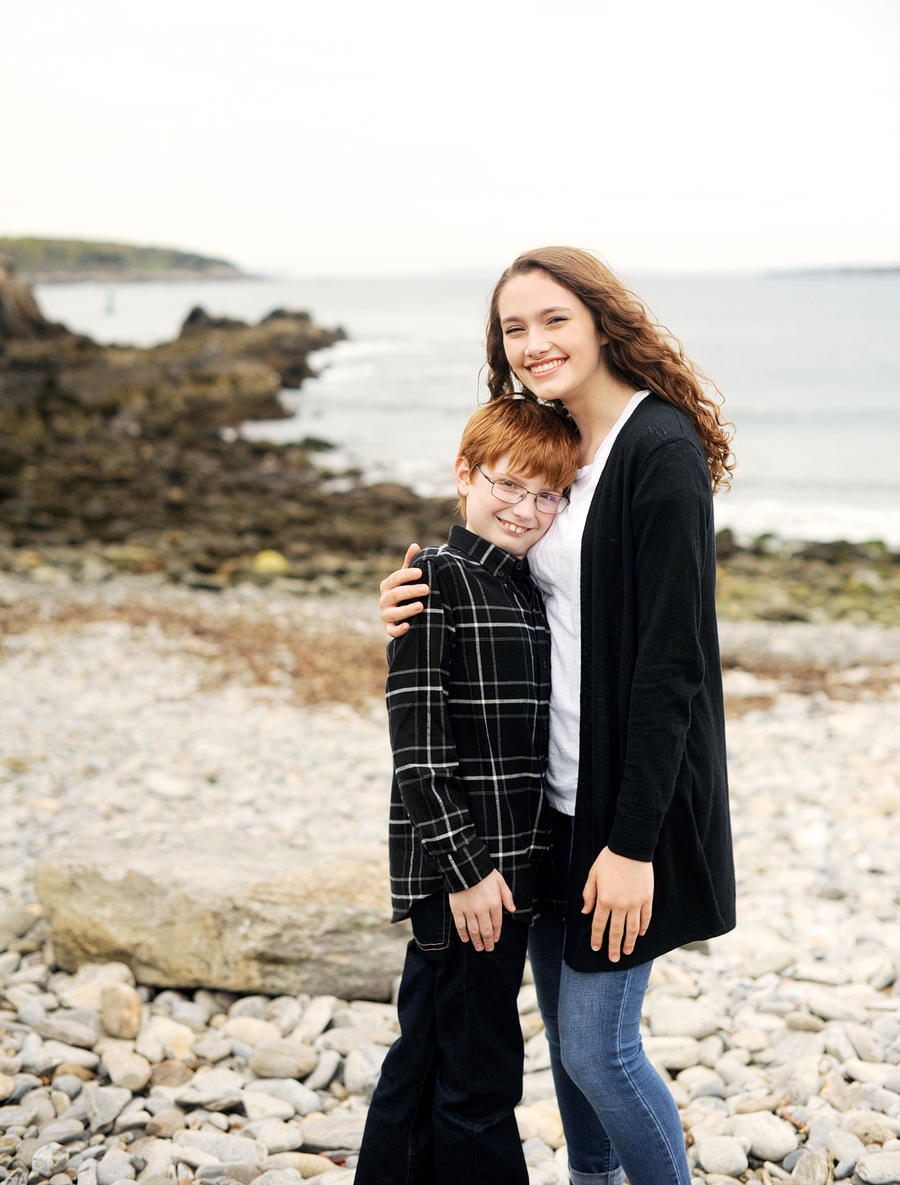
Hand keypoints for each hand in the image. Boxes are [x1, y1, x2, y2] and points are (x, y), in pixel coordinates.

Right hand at [379, 544, 430, 638]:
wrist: (401, 614)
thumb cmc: (406, 592)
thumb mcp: (407, 577)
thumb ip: (410, 563)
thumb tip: (415, 545)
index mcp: (387, 585)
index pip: (395, 578)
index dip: (407, 575)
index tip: (421, 572)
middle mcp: (383, 600)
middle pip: (395, 595)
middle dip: (411, 591)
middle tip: (427, 589)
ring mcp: (385, 615)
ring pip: (393, 613)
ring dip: (406, 610)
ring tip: (421, 606)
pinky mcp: (389, 629)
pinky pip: (391, 631)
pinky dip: (399, 630)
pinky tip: (409, 626)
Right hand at [448, 869, 515, 951]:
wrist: (465, 866)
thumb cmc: (485, 873)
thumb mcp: (500, 881)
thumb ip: (507, 896)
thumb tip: (513, 910)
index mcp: (494, 903)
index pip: (497, 924)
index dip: (497, 934)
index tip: (496, 940)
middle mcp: (482, 909)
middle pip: (486, 931)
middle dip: (488, 942)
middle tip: (488, 949)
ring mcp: (469, 910)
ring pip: (474, 931)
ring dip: (477, 941)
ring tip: (479, 948)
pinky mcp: (457, 909)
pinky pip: (460, 925)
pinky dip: (463, 934)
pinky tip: (466, 940)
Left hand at [581, 847, 652, 961]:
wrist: (630, 848)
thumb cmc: (609, 859)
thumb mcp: (593, 875)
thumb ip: (588, 894)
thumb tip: (585, 911)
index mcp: (604, 900)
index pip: (599, 925)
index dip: (597, 938)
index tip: (596, 948)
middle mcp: (620, 905)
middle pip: (616, 932)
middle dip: (614, 947)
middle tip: (613, 959)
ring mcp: (635, 903)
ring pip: (632, 929)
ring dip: (630, 942)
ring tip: (627, 952)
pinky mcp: (647, 899)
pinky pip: (645, 917)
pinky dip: (643, 927)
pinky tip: (640, 934)